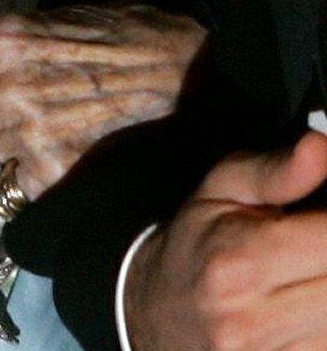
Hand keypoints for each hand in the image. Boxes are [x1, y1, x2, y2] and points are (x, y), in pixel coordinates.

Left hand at [0, 4, 206, 199]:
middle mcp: (6, 89)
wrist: (176, 61)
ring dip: (6, 153)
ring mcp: (33, 132)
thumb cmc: (108, 33)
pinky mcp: (60, 168)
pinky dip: (33, 177)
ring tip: (46, 127)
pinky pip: (20, 186)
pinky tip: (64, 149)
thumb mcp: (34, 24)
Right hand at [126, 132, 326, 350]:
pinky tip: (309, 294)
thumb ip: (276, 171)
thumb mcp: (223, 187)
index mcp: (241, 258)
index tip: (324, 207)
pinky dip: (324, 320)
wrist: (158, 311)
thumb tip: (321, 147)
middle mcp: (255, 317)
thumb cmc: (198, 240)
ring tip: (310, 266)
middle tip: (314, 237)